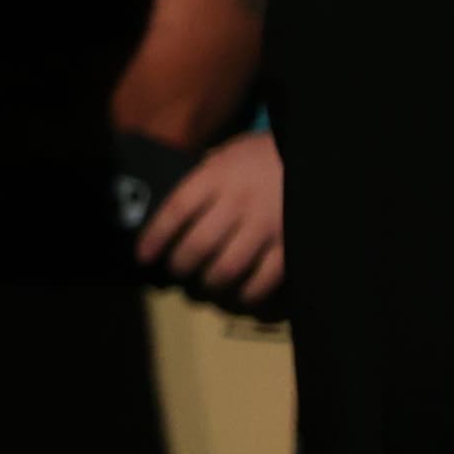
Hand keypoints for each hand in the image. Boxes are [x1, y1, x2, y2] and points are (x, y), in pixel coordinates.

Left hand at [136, 127, 282, 305]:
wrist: (311, 157)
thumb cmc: (263, 156)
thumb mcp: (228, 154)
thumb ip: (204, 180)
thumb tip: (175, 214)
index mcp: (219, 175)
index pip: (177, 209)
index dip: (155, 237)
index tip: (142, 257)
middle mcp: (240, 202)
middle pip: (198, 246)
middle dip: (180, 268)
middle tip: (177, 275)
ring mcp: (267, 227)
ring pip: (227, 270)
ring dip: (209, 287)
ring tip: (205, 290)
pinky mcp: (291, 248)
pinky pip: (263, 283)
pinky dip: (246, 298)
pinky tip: (239, 299)